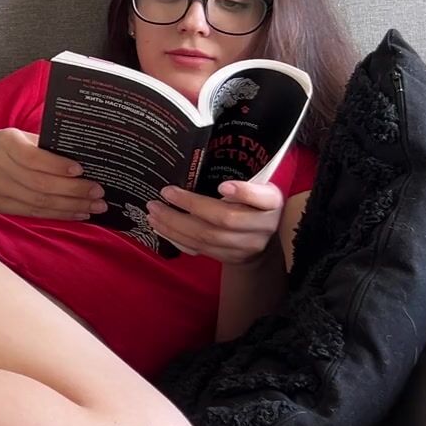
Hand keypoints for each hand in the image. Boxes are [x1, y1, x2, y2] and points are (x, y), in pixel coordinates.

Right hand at [0, 128, 105, 219]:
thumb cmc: (4, 148)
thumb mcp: (19, 137)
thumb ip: (44, 146)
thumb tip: (84, 157)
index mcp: (5, 142)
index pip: (33, 157)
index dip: (58, 166)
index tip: (81, 171)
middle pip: (40, 184)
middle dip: (73, 190)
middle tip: (98, 193)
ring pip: (39, 202)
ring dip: (70, 206)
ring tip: (94, 207)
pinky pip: (33, 213)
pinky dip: (58, 215)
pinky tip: (76, 213)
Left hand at [146, 181, 284, 264]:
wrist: (264, 239)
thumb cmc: (255, 204)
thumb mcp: (258, 187)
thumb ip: (242, 181)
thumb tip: (201, 167)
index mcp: (272, 203)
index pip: (264, 198)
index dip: (244, 193)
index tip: (222, 186)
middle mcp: (262, 227)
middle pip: (224, 219)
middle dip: (190, 206)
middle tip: (165, 194)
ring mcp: (245, 246)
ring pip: (207, 237)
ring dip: (175, 224)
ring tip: (154, 212)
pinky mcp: (229, 258)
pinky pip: (199, 249)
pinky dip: (176, 238)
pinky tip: (160, 228)